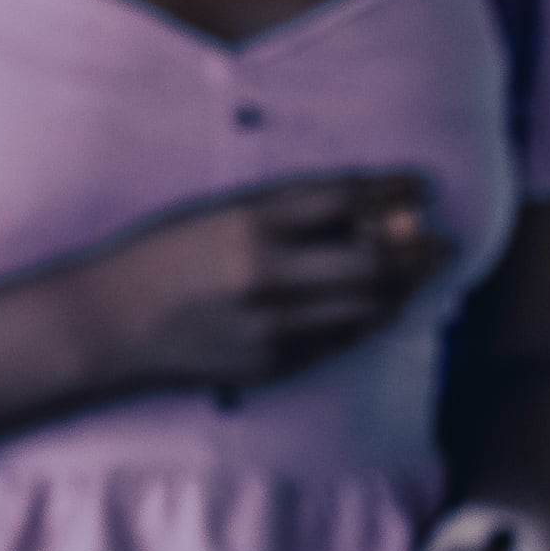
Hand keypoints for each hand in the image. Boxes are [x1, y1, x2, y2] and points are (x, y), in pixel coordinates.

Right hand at [65, 169, 449, 398]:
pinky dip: (370, 319)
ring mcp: (271, 323)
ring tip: (422, 272)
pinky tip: (380, 305)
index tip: (423, 187)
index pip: (344, 198)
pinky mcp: (273, 363)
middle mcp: (265, 272)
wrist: (105, 323)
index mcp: (246, 221)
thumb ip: (285, 213)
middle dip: (420, 248)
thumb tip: (370, 215)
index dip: (393, 191)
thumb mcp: (215, 214)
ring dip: (406, 287)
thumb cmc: (159, 257)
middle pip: (375, 258)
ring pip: (370, 305)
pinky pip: (343, 341)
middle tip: (444, 241)